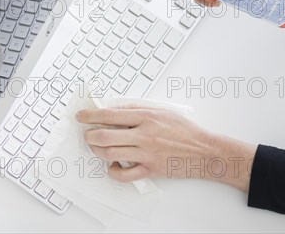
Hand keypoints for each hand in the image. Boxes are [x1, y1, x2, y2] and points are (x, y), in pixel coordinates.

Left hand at [77, 107, 256, 191]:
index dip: (91, 115)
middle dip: (90, 135)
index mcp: (146, 117)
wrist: (204, 151)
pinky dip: (113, 171)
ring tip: (97, 148)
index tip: (81, 116)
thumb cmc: (184, 130)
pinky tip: (113, 166)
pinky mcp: (150, 170)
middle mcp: (144, 135)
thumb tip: (115, 109)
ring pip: (111, 153)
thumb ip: (138, 109)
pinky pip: (124, 174)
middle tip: (87, 135)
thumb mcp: (162, 111)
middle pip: (105, 135)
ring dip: (98, 151)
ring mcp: (146, 154)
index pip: (110, 114)